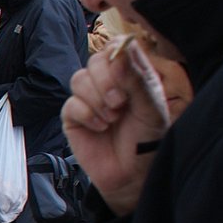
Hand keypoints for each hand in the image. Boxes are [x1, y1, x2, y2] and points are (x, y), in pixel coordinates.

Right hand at [60, 41, 169, 215]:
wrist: (132, 175)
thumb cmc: (148, 141)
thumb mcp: (151, 108)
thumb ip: (137, 78)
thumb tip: (122, 47)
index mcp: (132, 75)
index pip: (117, 47)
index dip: (116, 54)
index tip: (124, 72)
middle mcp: (109, 84)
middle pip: (94, 61)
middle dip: (105, 82)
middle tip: (120, 103)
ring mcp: (89, 99)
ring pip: (78, 80)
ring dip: (96, 100)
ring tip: (112, 119)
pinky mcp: (73, 117)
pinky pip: (70, 104)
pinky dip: (86, 115)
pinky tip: (100, 128)